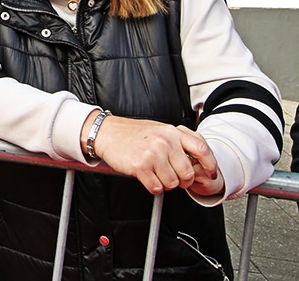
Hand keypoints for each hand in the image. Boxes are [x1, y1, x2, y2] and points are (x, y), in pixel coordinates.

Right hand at [89, 114, 221, 194]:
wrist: (107, 133)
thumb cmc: (132, 133)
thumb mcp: (159, 130)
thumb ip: (178, 141)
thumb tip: (196, 159)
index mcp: (172, 132)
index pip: (202, 150)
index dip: (211, 165)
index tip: (210, 173)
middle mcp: (165, 142)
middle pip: (188, 174)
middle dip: (182, 181)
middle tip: (173, 177)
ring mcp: (153, 154)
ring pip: (172, 183)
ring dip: (165, 183)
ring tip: (155, 173)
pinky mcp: (140, 167)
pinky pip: (156, 188)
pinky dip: (153, 187)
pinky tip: (146, 177)